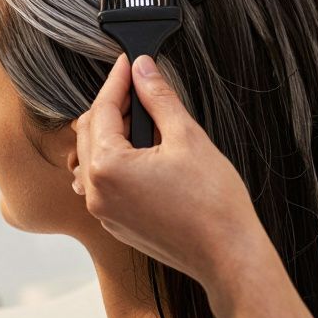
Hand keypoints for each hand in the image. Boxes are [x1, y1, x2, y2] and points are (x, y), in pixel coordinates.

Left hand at [73, 55, 263, 293]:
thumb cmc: (213, 202)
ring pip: (93, 157)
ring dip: (112, 134)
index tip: (128, 61)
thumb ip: (158, 98)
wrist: (228, 255)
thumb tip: (142, 69)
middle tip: (141, 88)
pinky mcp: (116, 225)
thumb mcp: (187, 137)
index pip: (103, 109)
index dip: (117, 80)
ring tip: (145, 122)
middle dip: (113, 106)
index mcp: (107, 166)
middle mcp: (96, 191)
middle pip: (90, 131)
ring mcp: (103, 212)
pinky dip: (115, 161)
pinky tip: (144, 153)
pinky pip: (103, 183)